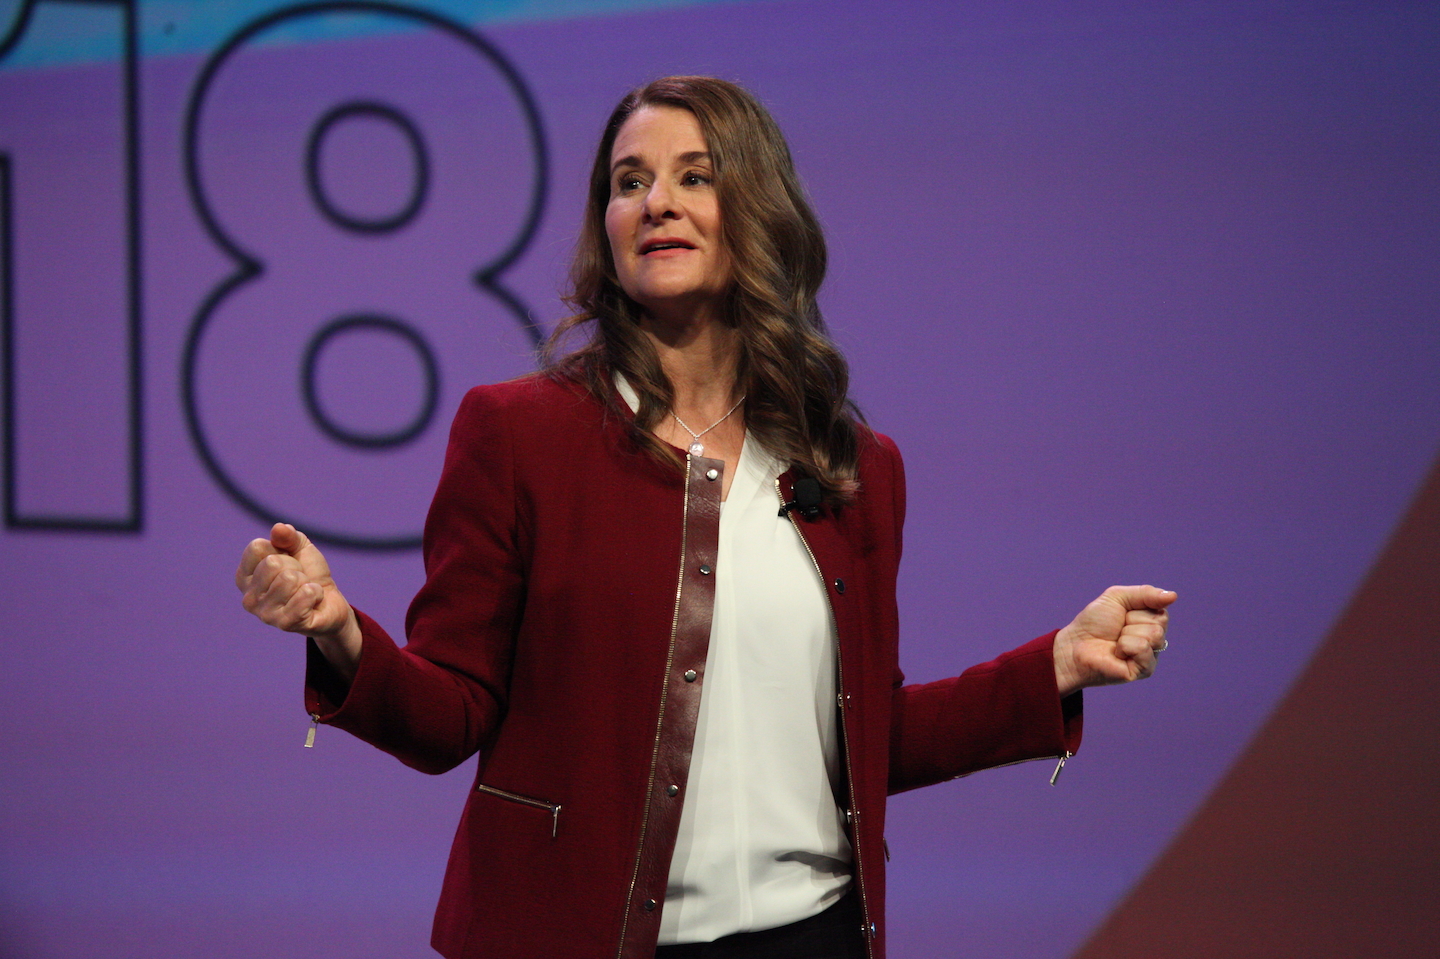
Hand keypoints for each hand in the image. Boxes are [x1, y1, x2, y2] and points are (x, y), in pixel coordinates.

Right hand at [236, 523, 360, 675]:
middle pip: (273, 563)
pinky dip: (316, 592)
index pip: (257, 547)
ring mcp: (264, 614)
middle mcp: (248, 598)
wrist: (330, 602)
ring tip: (305, 591)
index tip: (288, 562)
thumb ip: (288, 536)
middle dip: (295, 567)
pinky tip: (314, 600)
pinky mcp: (285, 624)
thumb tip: (278, 528)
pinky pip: (304, 595)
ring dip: (306, 582)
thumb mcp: (300, 548)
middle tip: (300, 580)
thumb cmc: (309, 573)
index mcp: (245, 576)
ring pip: (289, 579)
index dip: (281, 550)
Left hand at [1053, 585, 1174, 696]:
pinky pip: (1144, 649)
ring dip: (1127, 634)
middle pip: (1159, 623)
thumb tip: (1173, 596)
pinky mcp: (1144, 670)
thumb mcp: (1117, 597)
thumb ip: (1145, 594)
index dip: (1137, 607)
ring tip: (1116, 641)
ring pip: (1153, 635)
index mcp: (1151, 621)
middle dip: (1131, 621)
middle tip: (1117, 629)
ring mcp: (1151, 656)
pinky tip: (1117, 653)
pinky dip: (1126, 647)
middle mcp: (1155, 639)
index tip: (1121, 614)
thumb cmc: (1094, 623)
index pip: (1160, 609)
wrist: (1075, 645)